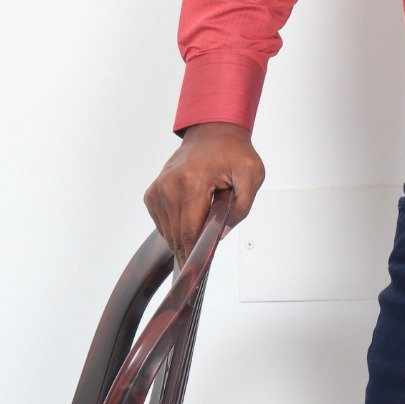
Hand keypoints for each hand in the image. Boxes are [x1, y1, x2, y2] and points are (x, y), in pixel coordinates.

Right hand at [144, 121, 265, 265]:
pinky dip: (176, 226)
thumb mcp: (251, 176)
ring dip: (185, 235)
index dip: (195, 254)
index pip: (189, 232)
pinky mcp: (153, 193)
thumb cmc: (233, 152)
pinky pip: (162, 223)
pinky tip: (192, 215)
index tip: (199, 272)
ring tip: (204, 218)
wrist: (214, 132)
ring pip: (168, 232)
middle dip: (193, 247)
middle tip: (209, 248)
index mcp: (191, 182)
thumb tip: (220, 234)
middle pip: (177, 235)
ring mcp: (158, 189)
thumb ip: (240, 209)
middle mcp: (168, 186)